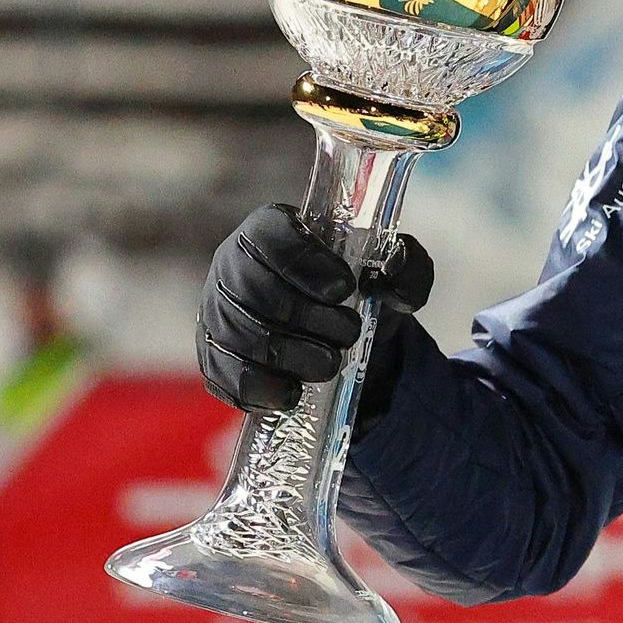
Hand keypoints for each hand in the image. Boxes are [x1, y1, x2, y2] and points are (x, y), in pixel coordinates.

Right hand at [197, 205, 433, 414]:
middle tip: (350, 332)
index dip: (304, 261)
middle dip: (307, 317)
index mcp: (271, 231)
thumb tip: (390, 279)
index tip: (345, 288)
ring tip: (330, 363)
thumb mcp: (396, 274)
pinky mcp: (215, 359)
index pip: (268, 233)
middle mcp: (233, 267)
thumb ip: (407, 266)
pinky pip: (225, 375)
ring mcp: (217, 314)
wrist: (346, 341)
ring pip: (240, 334)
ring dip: (292, 354)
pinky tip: (294, 391)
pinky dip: (262, 387)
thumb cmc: (362, 293)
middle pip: (254, 289)